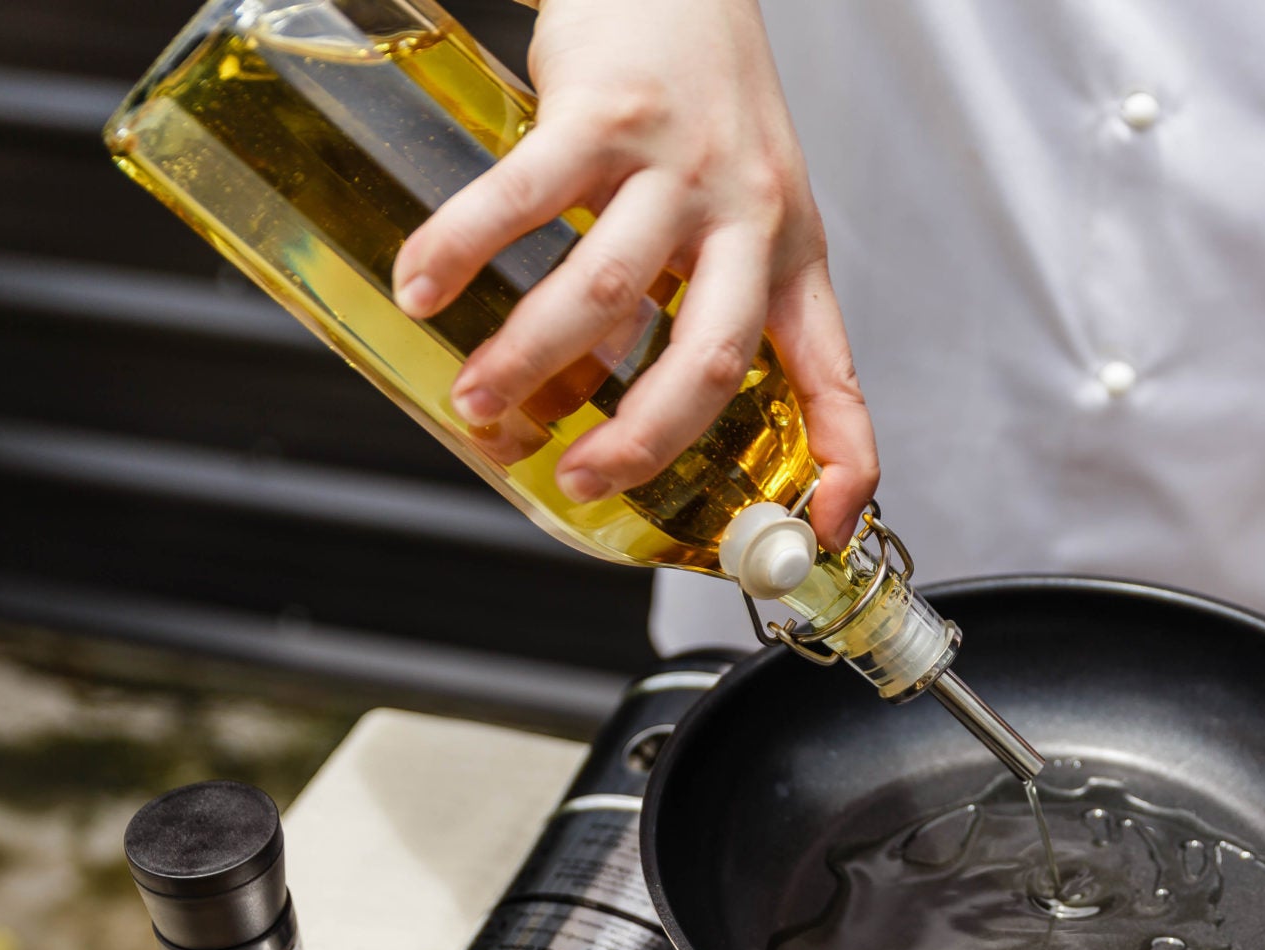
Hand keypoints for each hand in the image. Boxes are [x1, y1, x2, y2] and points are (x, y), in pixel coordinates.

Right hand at [391, 0, 877, 546]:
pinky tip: (424, 287)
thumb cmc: (705, 103)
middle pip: (709, 357)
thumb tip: (628, 410)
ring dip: (528, 359)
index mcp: (790, 255)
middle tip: (582, 480)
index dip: (840, 460)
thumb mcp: (746, 209)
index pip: (834, 373)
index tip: (819, 531)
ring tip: (478, 398)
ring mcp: (677, 163)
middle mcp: (747, 215)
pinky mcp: (603, 111)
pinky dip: (463, 250)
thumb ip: (704, 304)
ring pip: (603, 289)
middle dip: (642, 440)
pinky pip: (524, 199)